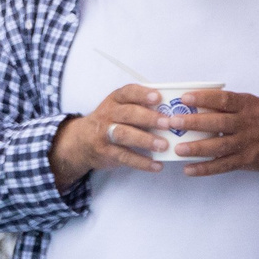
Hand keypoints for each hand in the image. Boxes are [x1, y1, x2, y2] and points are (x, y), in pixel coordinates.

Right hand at [47, 84, 172, 185]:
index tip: (158, 97)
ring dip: (145, 140)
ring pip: (124, 134)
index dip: (143, 94)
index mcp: (116, 100)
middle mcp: (108, 114)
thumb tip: (179, 111)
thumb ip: (143, 107)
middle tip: (168, 124)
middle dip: (149, 118)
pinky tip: (157, 165)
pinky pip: (124, 156)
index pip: (128, 92)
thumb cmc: (113, 121)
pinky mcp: (105, 152)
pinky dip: (142, 162)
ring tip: (164, 146)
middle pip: (128, 113)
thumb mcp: (121, 108)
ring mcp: (104, 133)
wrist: (80, 142)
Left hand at [168, 89, 258, 175]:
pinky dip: (205, 169)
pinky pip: (223, 165)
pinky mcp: (248, 160)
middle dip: (194, 123)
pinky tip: (188, 170)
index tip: (185, 98)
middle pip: (219, 122)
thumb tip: (195, 103)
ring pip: (219, 146)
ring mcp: (248, 143)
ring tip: (177, 149)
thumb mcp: (254, 104)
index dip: (204, 98)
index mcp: (249, 105)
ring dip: (197, 148)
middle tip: (173, 122)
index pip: (225, 99)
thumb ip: (230, 105)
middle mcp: (249, 123)